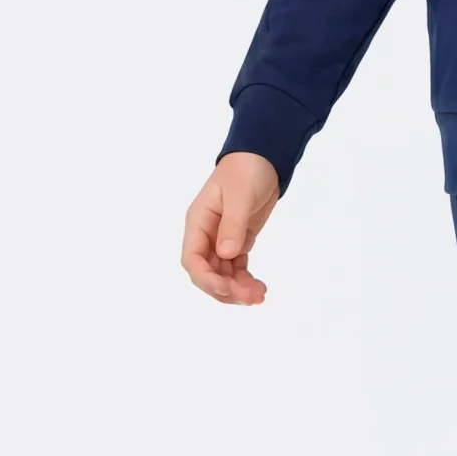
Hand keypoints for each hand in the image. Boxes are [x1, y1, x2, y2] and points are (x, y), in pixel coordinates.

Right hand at [181, 152, 280, 304]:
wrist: (264, 157)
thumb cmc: (246, 170)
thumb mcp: (240, 195)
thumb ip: (233, 224)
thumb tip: (226, 254)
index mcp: (198, 221)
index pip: (192, 258)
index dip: (206, 278)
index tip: (227, 289)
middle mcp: (206, 234)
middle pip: (206, 272)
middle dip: (225, 289)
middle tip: (251, 298)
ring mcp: (221, 239)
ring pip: (222, 274)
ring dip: (238, 289)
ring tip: (259, 296)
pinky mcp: (238, 241)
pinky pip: (236, 268)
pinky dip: (245, 280)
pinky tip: (260, 288)